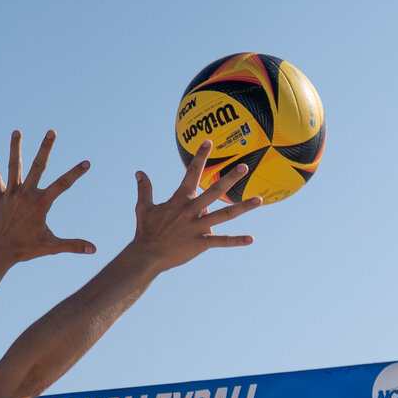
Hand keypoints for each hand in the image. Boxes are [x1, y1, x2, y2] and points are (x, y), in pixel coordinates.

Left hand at [0, 129, 94, 262]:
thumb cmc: (26, 249)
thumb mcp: (52, 247)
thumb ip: (73, 245)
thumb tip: (94, 249)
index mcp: (41, 204)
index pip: (63, 185)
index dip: (76, 173)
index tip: (86, 163)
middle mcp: (26, 195)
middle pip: (38, 166)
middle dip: (46, 148)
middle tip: (51, 131)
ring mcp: (11, 194)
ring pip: (14, 166)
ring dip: (16, 148)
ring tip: (17, 131)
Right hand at [130, 141, 260, 270]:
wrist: (147, 255)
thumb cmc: (146, 230)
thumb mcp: (143, 207)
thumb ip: (144, 188)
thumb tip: (139, 172)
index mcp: (179, 199)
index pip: (192, 173)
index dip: (200, 156)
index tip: (208, 142)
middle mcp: (191, 210)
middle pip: (214, 191)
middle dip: (230, 178)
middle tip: (245, 167)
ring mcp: (197, 227)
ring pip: (224, 215)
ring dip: (242, 207)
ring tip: (259, 200)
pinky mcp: (201, 243)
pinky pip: (222, 241)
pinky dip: (236, 241)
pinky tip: (251, 239)